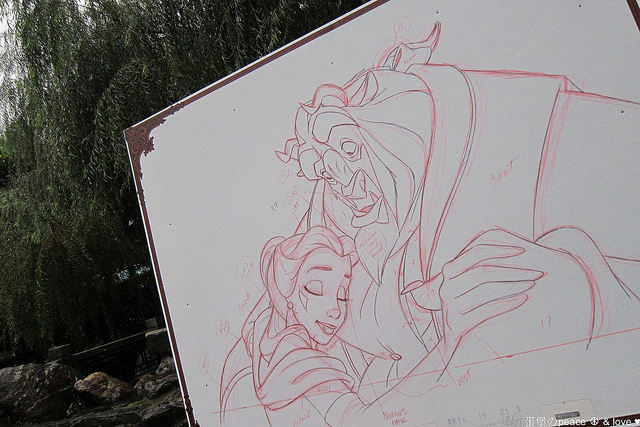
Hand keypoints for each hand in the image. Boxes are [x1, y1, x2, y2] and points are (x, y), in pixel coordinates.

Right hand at [436, 231, 544, 348]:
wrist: (451, 344)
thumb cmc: (467, 308)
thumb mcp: (467, 284)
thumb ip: (479, 267)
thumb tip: (512, 245)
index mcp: (449, 271)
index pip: (475, 253)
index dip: (499, 250)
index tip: (522, 250)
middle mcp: (445, 287)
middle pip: (483, 272)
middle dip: (513, 270)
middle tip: (536, 272)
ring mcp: (449, 307)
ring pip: (486, 291)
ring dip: (513, 286)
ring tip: (532, 284)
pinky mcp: (457, 325)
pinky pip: (487, 311)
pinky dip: (507, 303)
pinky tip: (523, 299)